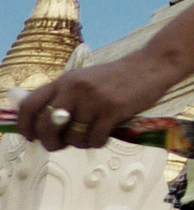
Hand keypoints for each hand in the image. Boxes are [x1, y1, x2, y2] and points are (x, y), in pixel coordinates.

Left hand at [13, 53, 177, 151]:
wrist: (152, 65)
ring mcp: (94, 99)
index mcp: (65, 80)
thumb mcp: (85, 79)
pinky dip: (98, 142)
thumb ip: (64, 96)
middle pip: (48, 126)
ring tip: (91, 136)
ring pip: (73, 137)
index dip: (25, 126)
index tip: (31, 136)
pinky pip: (95, 139)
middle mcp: (75, 88)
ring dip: (81, 143)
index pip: (30, 105)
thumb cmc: (117, 77)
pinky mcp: (113, 109)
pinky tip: (105, 135)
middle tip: (61, 144)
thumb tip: (44, 127)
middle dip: (52, 142)